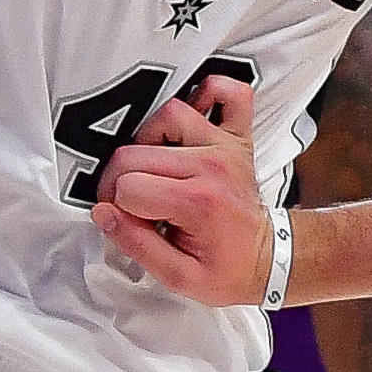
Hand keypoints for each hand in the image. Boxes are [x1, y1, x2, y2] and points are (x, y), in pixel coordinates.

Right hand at [90, 82, 281, 303]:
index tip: (128, 222)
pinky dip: (208, 94)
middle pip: (134, 153)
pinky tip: (190, 123)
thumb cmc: (227, 269)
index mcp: (197, 201)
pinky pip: (228, 93)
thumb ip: (136, 245)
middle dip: (121, 182)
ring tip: (154, 171)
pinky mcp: (235, 136)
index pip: (128, 187)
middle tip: (135, 205)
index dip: (116, 208)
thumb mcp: (178, 277)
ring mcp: (225, 145)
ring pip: (166, 115)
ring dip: (148, 141)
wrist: (267, 260)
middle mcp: (211, 165)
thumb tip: (103, 214)